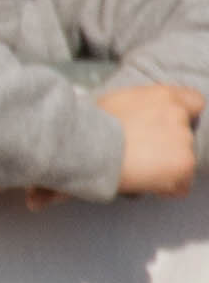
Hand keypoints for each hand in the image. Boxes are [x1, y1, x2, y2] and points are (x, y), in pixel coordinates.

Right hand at [100, 79, 202, 199]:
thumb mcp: (118, 101)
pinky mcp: (184, 163)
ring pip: (183, 159)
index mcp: (163, 96)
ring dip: (167, 166)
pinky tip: (147, 183)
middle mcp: (178, 115)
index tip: (170, 125)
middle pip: (186, 134)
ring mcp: (184, 140)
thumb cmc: (92, 123)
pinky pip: (182, 184)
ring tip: (140, 170)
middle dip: (170, 145)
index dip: (184, 114)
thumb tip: (143, 116)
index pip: (194, 101)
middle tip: (144, 153)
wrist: (88, 144)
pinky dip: (167, 187)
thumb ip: (142, 106)